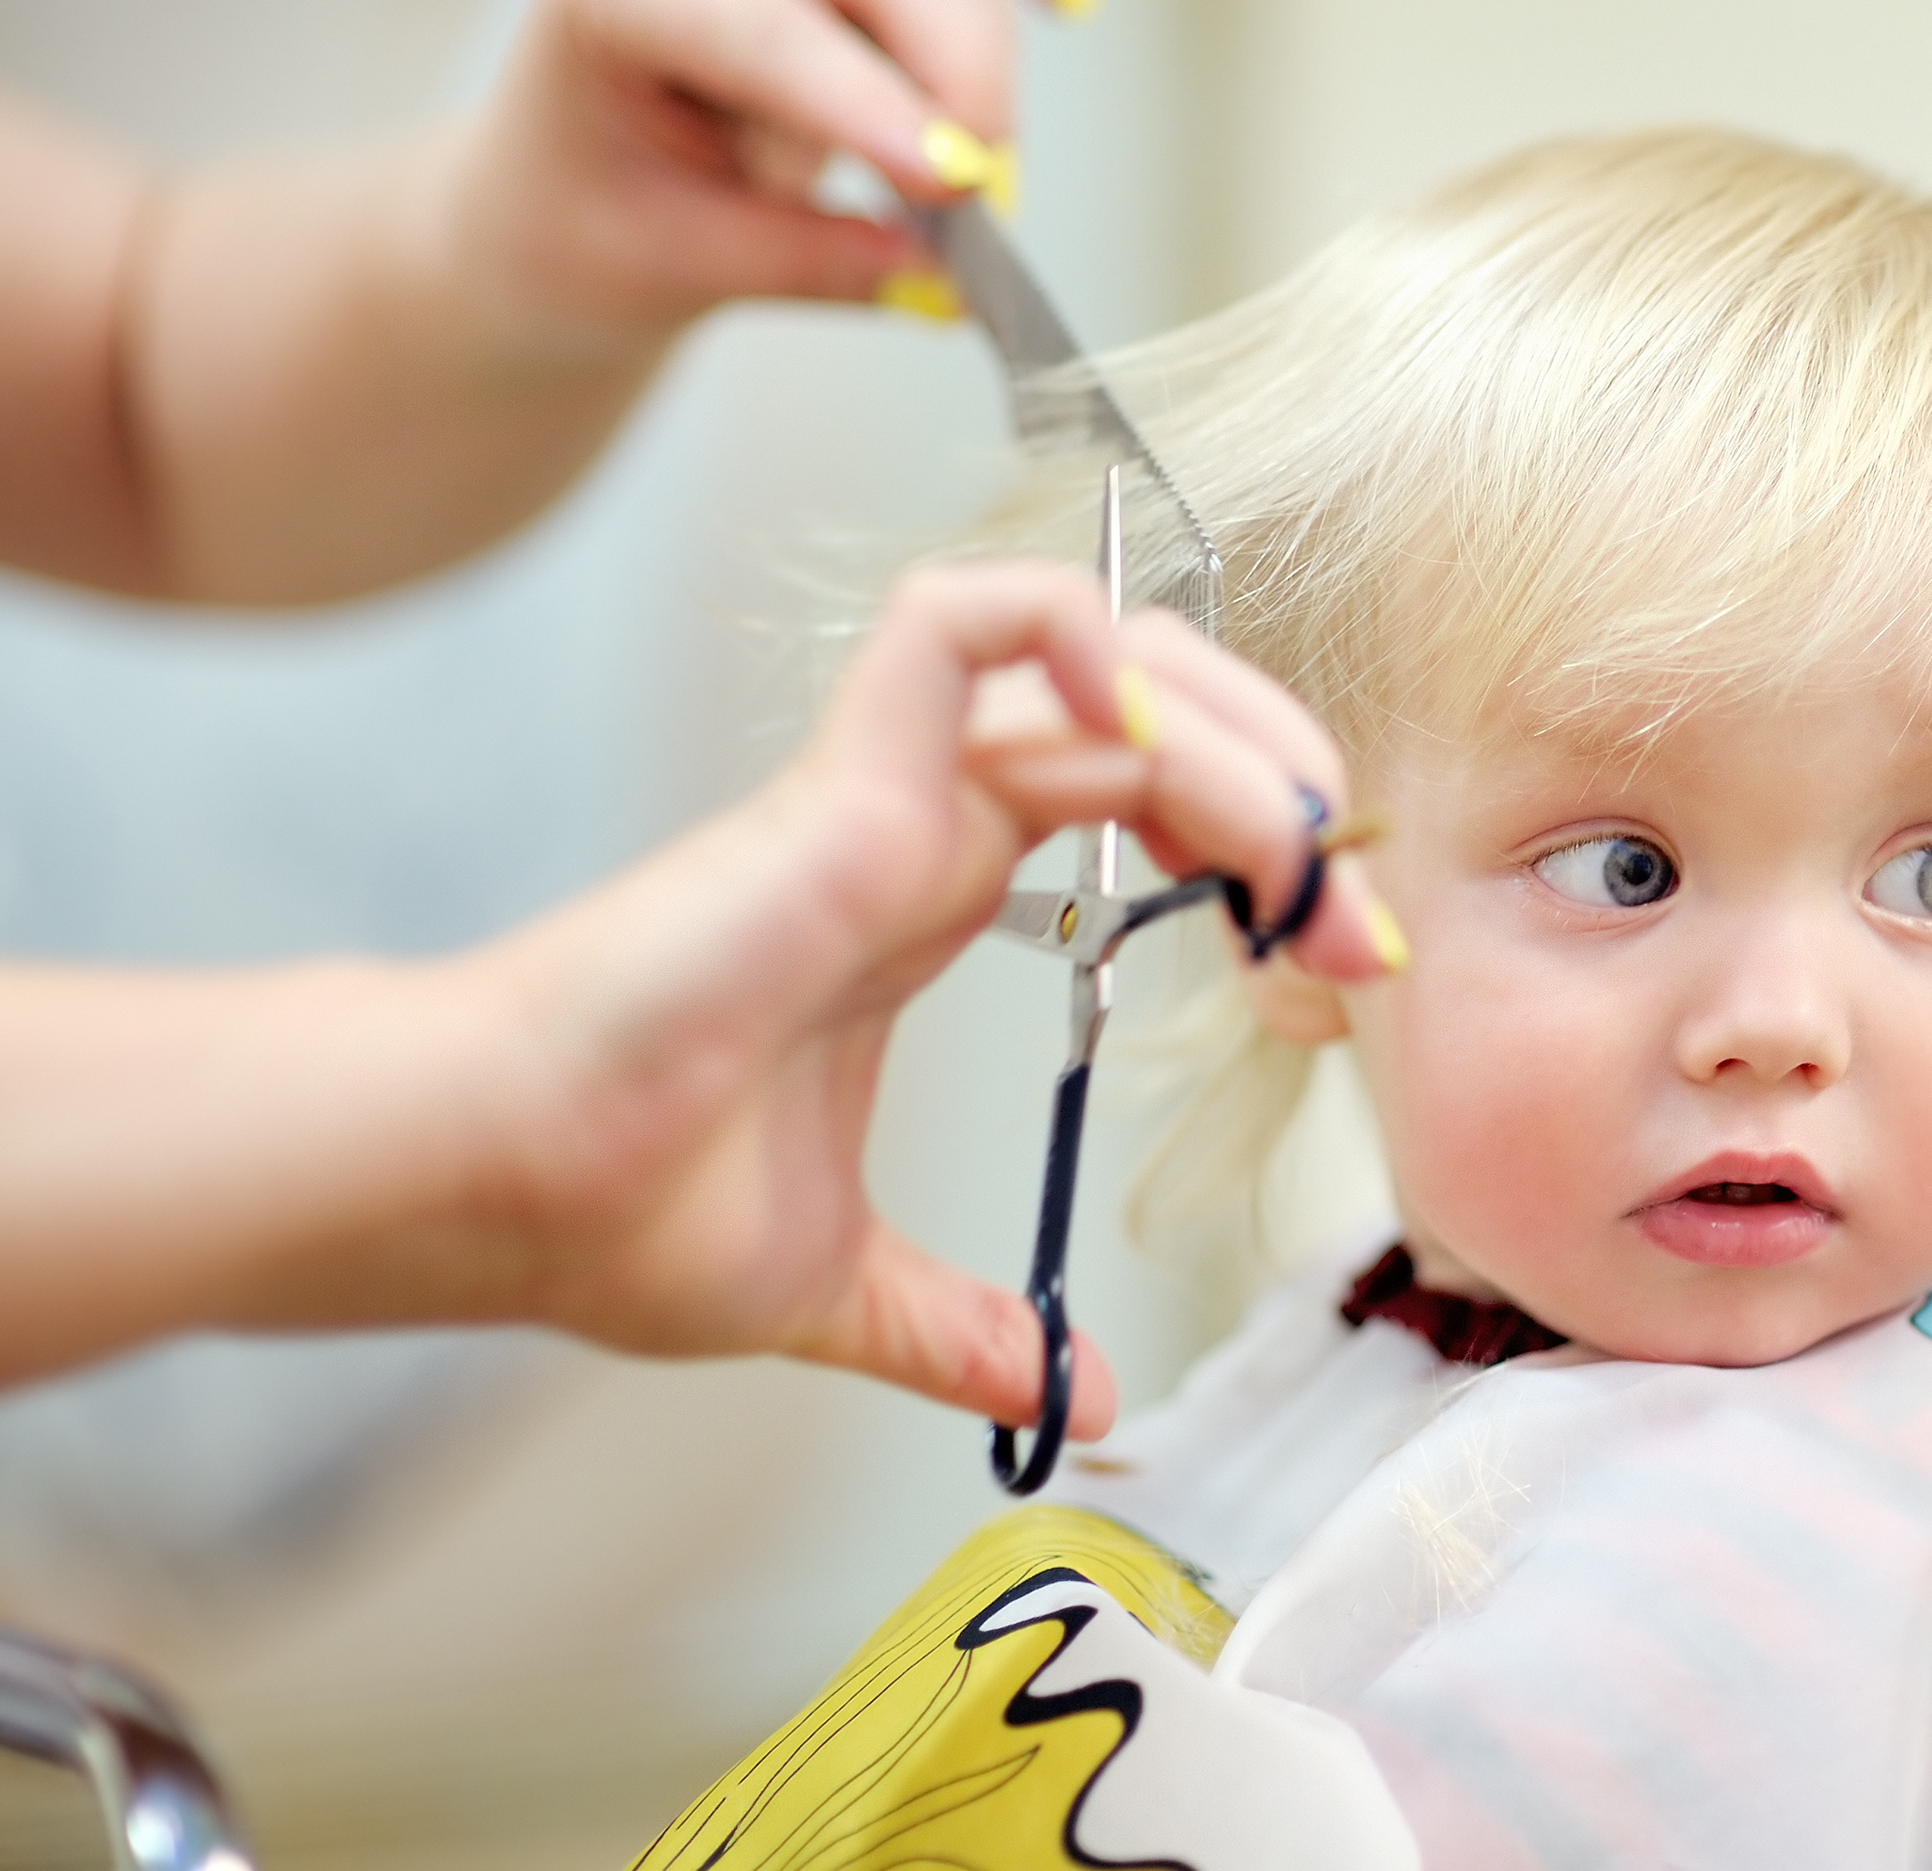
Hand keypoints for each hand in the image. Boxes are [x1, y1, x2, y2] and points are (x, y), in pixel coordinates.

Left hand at [449, 0, 1089, 345]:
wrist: (564, 194)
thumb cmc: (589, 220)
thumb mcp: (672, 267)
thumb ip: (808, 266)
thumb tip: (943, 282)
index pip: (762, 25)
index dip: (867, 100)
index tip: (952, 183)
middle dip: (957, 78)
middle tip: (984, 210)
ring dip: (979, 58)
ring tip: (963, 182)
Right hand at [472, 561, 1400, 1431]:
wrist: (492, 1190)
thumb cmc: (614, 1207)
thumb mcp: (845, 1289)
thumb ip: (961, 1329)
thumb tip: (1075, 1393)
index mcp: (929, 894)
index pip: (1137, 798)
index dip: (1257, 849)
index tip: (1337, 960)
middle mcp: (922, 822)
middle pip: (1148, 712)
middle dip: (1283, 782)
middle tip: (1354, 912)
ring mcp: (884, 789)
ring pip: (1095, 661)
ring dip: (1234, 732)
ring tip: (1298, 853)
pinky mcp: (841, 781)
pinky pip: (966, 624)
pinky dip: (1077, 634)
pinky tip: (1154, 731)